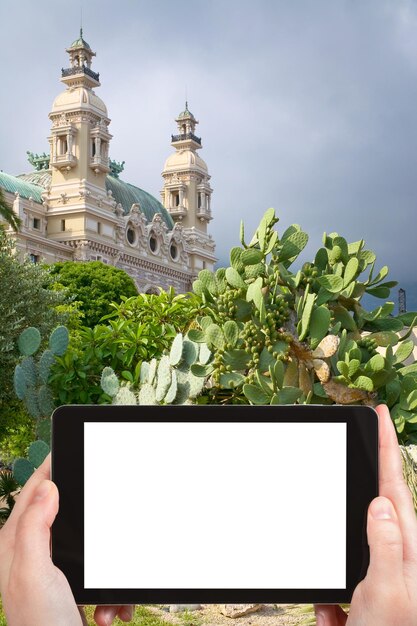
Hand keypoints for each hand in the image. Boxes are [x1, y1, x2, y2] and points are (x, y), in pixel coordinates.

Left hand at [0, 454, 133, 625]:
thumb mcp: (35, 574)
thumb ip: (34, 528)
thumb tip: (47, 487)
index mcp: (15, 545)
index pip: (32, 490)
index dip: (51, 466)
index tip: (71, 448)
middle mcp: (32, 553)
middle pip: (65, 511)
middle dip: (92, 520)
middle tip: (107, 519)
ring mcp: (54, 570)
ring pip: (90, 541)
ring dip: (107, 565)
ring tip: (105, 599)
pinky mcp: (73, 585)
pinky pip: (102, 571)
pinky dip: (112, 591)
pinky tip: (109, 612)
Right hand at [315, 404, 416, 624]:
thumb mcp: (386, 596)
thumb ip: (385, 547)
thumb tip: (380, 503)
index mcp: (406, 548)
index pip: (394, 485)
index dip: (388, 447)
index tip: (381, 415)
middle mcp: (397, 558)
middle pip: (373, 512)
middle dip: (358, 500)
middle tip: (350, 487)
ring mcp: (380, 579)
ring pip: (350, 553)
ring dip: (337, 577)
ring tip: (341, 609)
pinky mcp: (364, 598)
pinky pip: (338, 591)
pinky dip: (332, 607)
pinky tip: (336, 625)